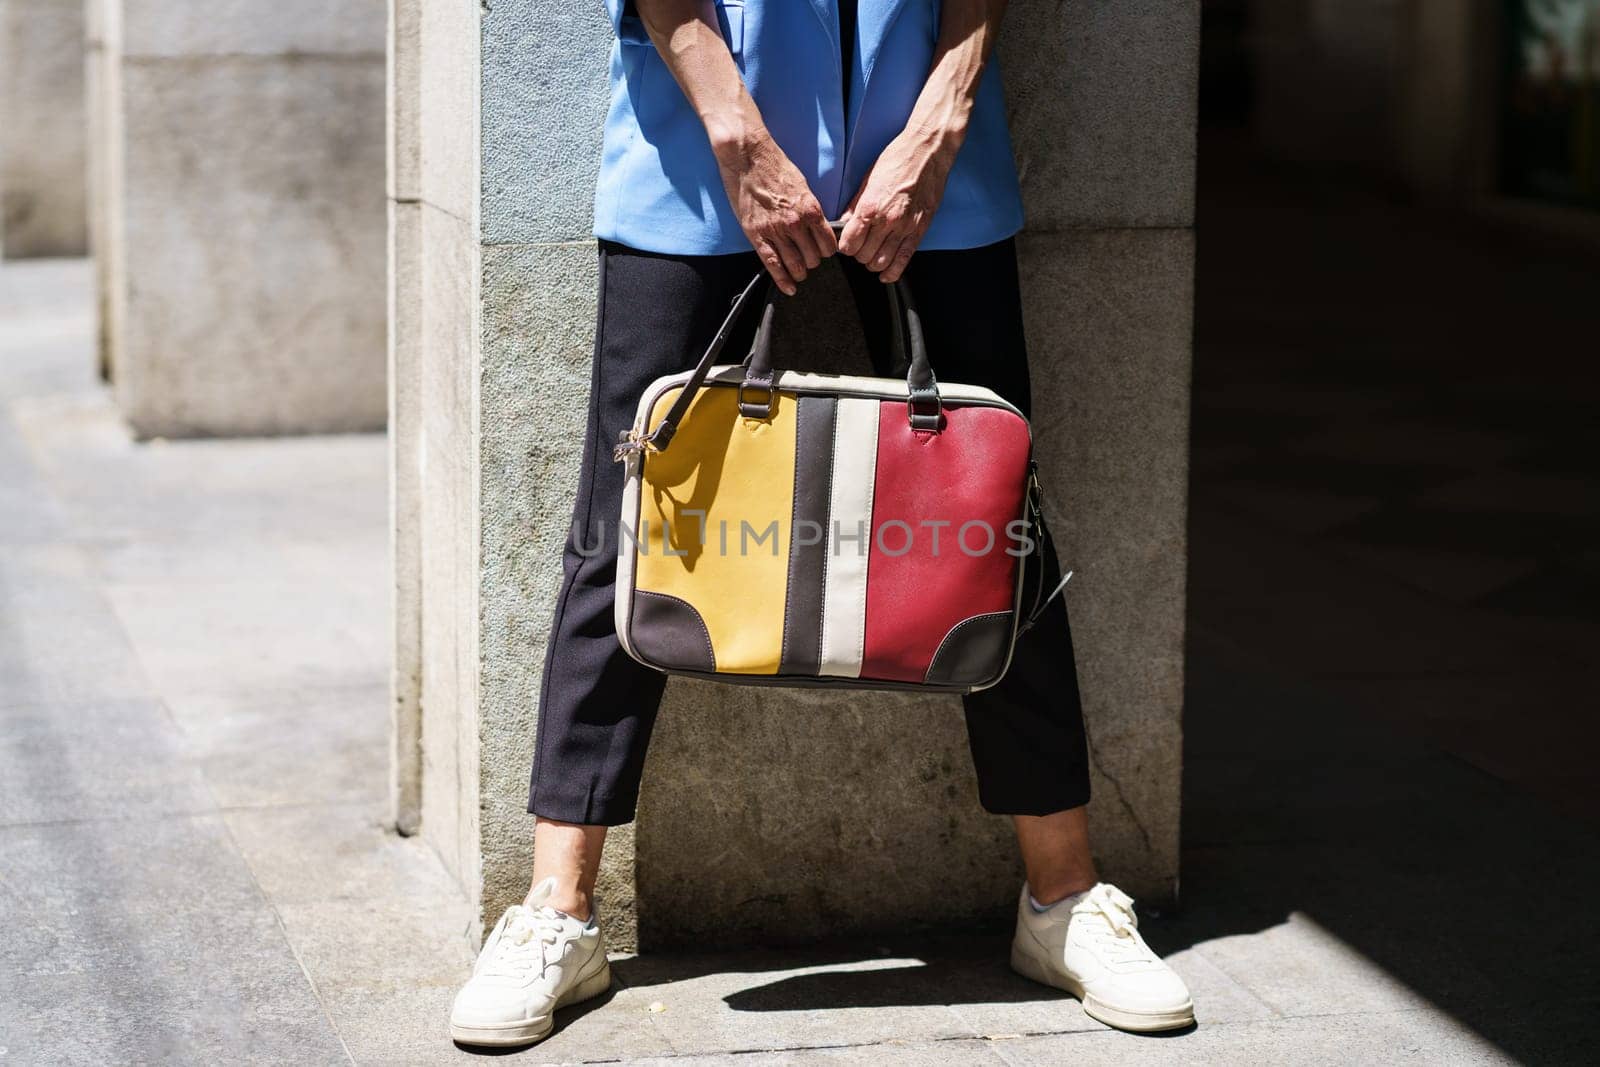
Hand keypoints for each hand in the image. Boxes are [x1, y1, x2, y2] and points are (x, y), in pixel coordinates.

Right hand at [713, 130, 836, 294]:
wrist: (749, 156)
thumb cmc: (776, 167)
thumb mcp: (804, 186)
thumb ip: (811, 210)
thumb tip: (818, 228)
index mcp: (811, 210)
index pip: (828, 245)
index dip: (827, 251)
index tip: (823, 252)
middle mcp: (795, 223)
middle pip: (813, 258)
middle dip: (813, 262)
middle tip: (809, 260)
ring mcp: (775, 231)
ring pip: (795, 265)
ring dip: (800, 272)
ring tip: (799, 273)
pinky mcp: (756, 235)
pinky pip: (772, 264)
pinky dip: (783, 280)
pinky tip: (789, 288)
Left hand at [837, 129, 956, 282]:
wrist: (928, 151)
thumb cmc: (898, 159)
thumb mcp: (868, 179)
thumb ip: (855, 205)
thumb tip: (844, 223)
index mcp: (870, 207)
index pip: (849, 244)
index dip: (844, 246)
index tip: (846, 243)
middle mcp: (886, 220)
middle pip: (863, 256)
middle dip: (858, 254)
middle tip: (860, 246)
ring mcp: (904, 227)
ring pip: (881, 262)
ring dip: (873, 263)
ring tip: (872, 254)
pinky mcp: (919, 230)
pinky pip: (904, 260)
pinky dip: (892, 272)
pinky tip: (886, 274)